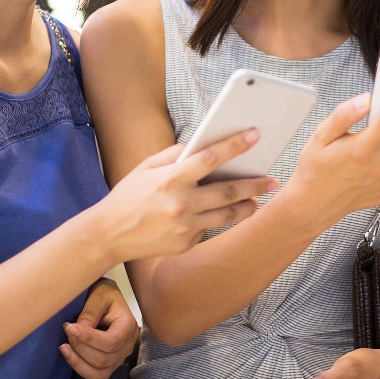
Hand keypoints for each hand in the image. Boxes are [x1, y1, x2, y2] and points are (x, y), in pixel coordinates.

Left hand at [60, 278, 138, 378]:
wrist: (106, 299)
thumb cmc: (104, 294)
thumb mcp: (99, 296)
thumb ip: (90, 313)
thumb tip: (77, 331)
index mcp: (128, 327)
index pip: (111, 342)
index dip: (89, 339)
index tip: (69, 327)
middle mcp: (126, 347)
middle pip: (104, 360)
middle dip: (80, 348)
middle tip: (66, 330)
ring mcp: (117, 360)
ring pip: (99, 374)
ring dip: (78, 364)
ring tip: (63, 348)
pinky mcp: (107, 366)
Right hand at [95, 131, 278, 261]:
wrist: (108, 235)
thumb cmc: (128, 196)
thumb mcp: (146, 168)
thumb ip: (174, 155)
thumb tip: (202, 145)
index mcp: (170, 179)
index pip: (210, 158)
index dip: (235, 145)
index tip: (255, 135)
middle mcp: (180, 203)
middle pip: (228, 191)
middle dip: (254, 184)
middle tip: (272, 179)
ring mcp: (185, 227)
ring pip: (227, 214)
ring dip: (247, 206)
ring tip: (258, 199)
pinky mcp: (186, 243)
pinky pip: (209, 227)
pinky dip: (218, 218)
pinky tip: (228, 212)